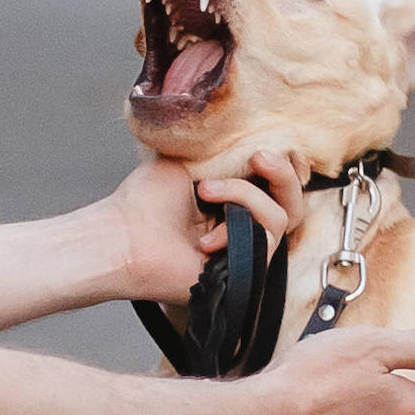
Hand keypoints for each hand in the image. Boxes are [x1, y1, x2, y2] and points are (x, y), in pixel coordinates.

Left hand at [103, 142, 304, 302]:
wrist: (122, 235)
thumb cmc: (144, 201)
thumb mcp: (188, 161)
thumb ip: (225, 154)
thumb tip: (256, 142)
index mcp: (229, 203)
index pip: (276, 186)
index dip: (281, 166)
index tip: (259, 149)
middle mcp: (241, 228)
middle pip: (292, 203)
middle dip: (285, 174)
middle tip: (260, 157)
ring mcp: (245, 251)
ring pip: (282, 217)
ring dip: (245, 195)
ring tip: (205, 191)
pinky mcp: (246, 272)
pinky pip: (268, 237)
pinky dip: (238, 220)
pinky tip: (205, 235)